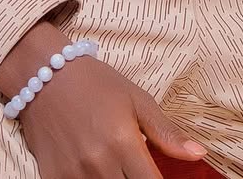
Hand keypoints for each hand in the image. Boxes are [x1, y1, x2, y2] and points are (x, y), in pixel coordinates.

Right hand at [0, 19, 207, 177]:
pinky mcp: (53, 178)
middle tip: (135, 166)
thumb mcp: (136, 99)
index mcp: (124, 143)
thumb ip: (166, 132)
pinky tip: (93, 170)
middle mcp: (99, 164)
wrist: (43, 74)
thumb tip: (198, 154)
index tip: (160, 177)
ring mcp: (74, 174)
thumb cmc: (95, 82)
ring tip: (116, 165)